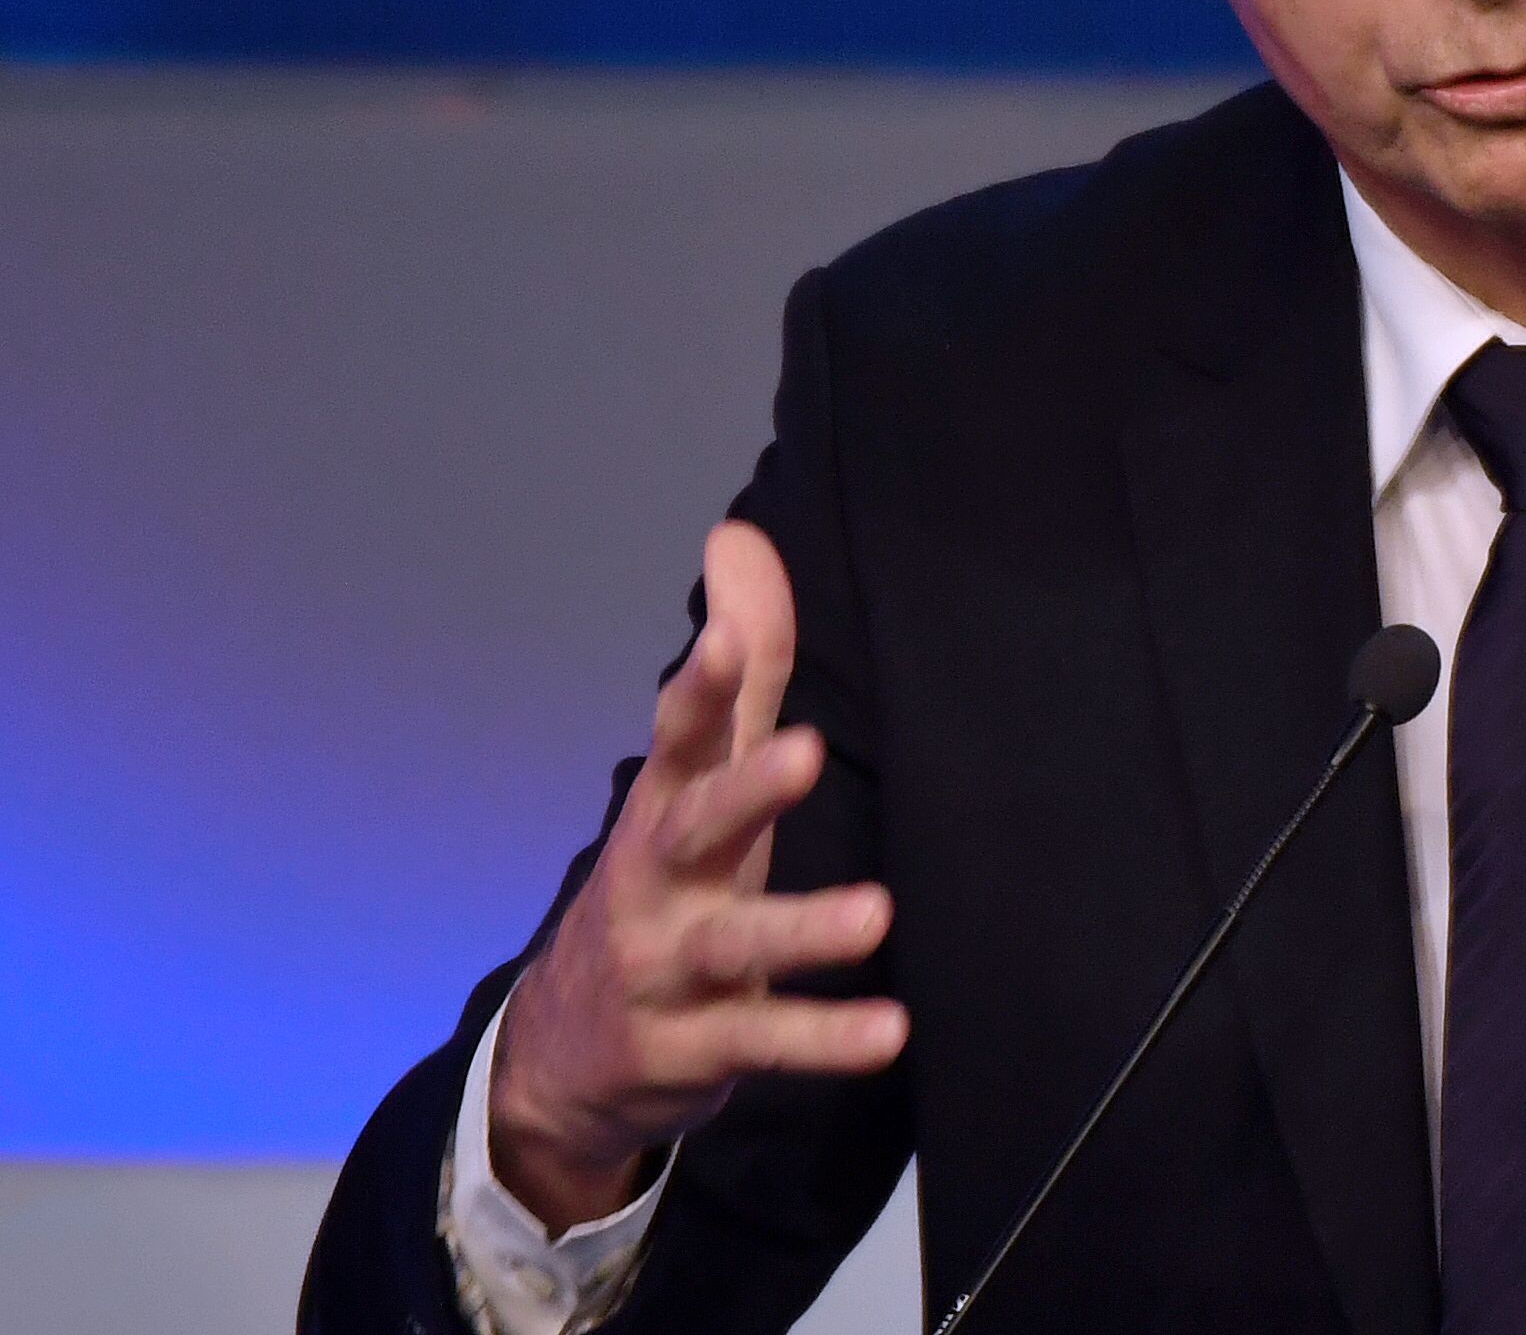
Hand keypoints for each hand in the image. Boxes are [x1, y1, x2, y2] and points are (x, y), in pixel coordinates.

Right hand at [487, 521, 908, 1230]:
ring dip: (803, 930)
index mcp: (665, 809)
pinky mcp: (693, 1049)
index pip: (681, 738)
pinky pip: (763, 1043)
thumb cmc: (666, 887)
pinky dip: (823, 1041)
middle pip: (696, 828)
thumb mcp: (701, 782)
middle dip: (747, 792)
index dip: (703, 687)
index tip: (726, 638)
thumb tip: (739, 537)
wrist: (567, 1056)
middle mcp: (658, 883)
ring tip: (878, 913)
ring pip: (735, 945)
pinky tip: (890, 1032)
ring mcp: (668, 970)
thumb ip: (740, 674)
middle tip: (808, 752)